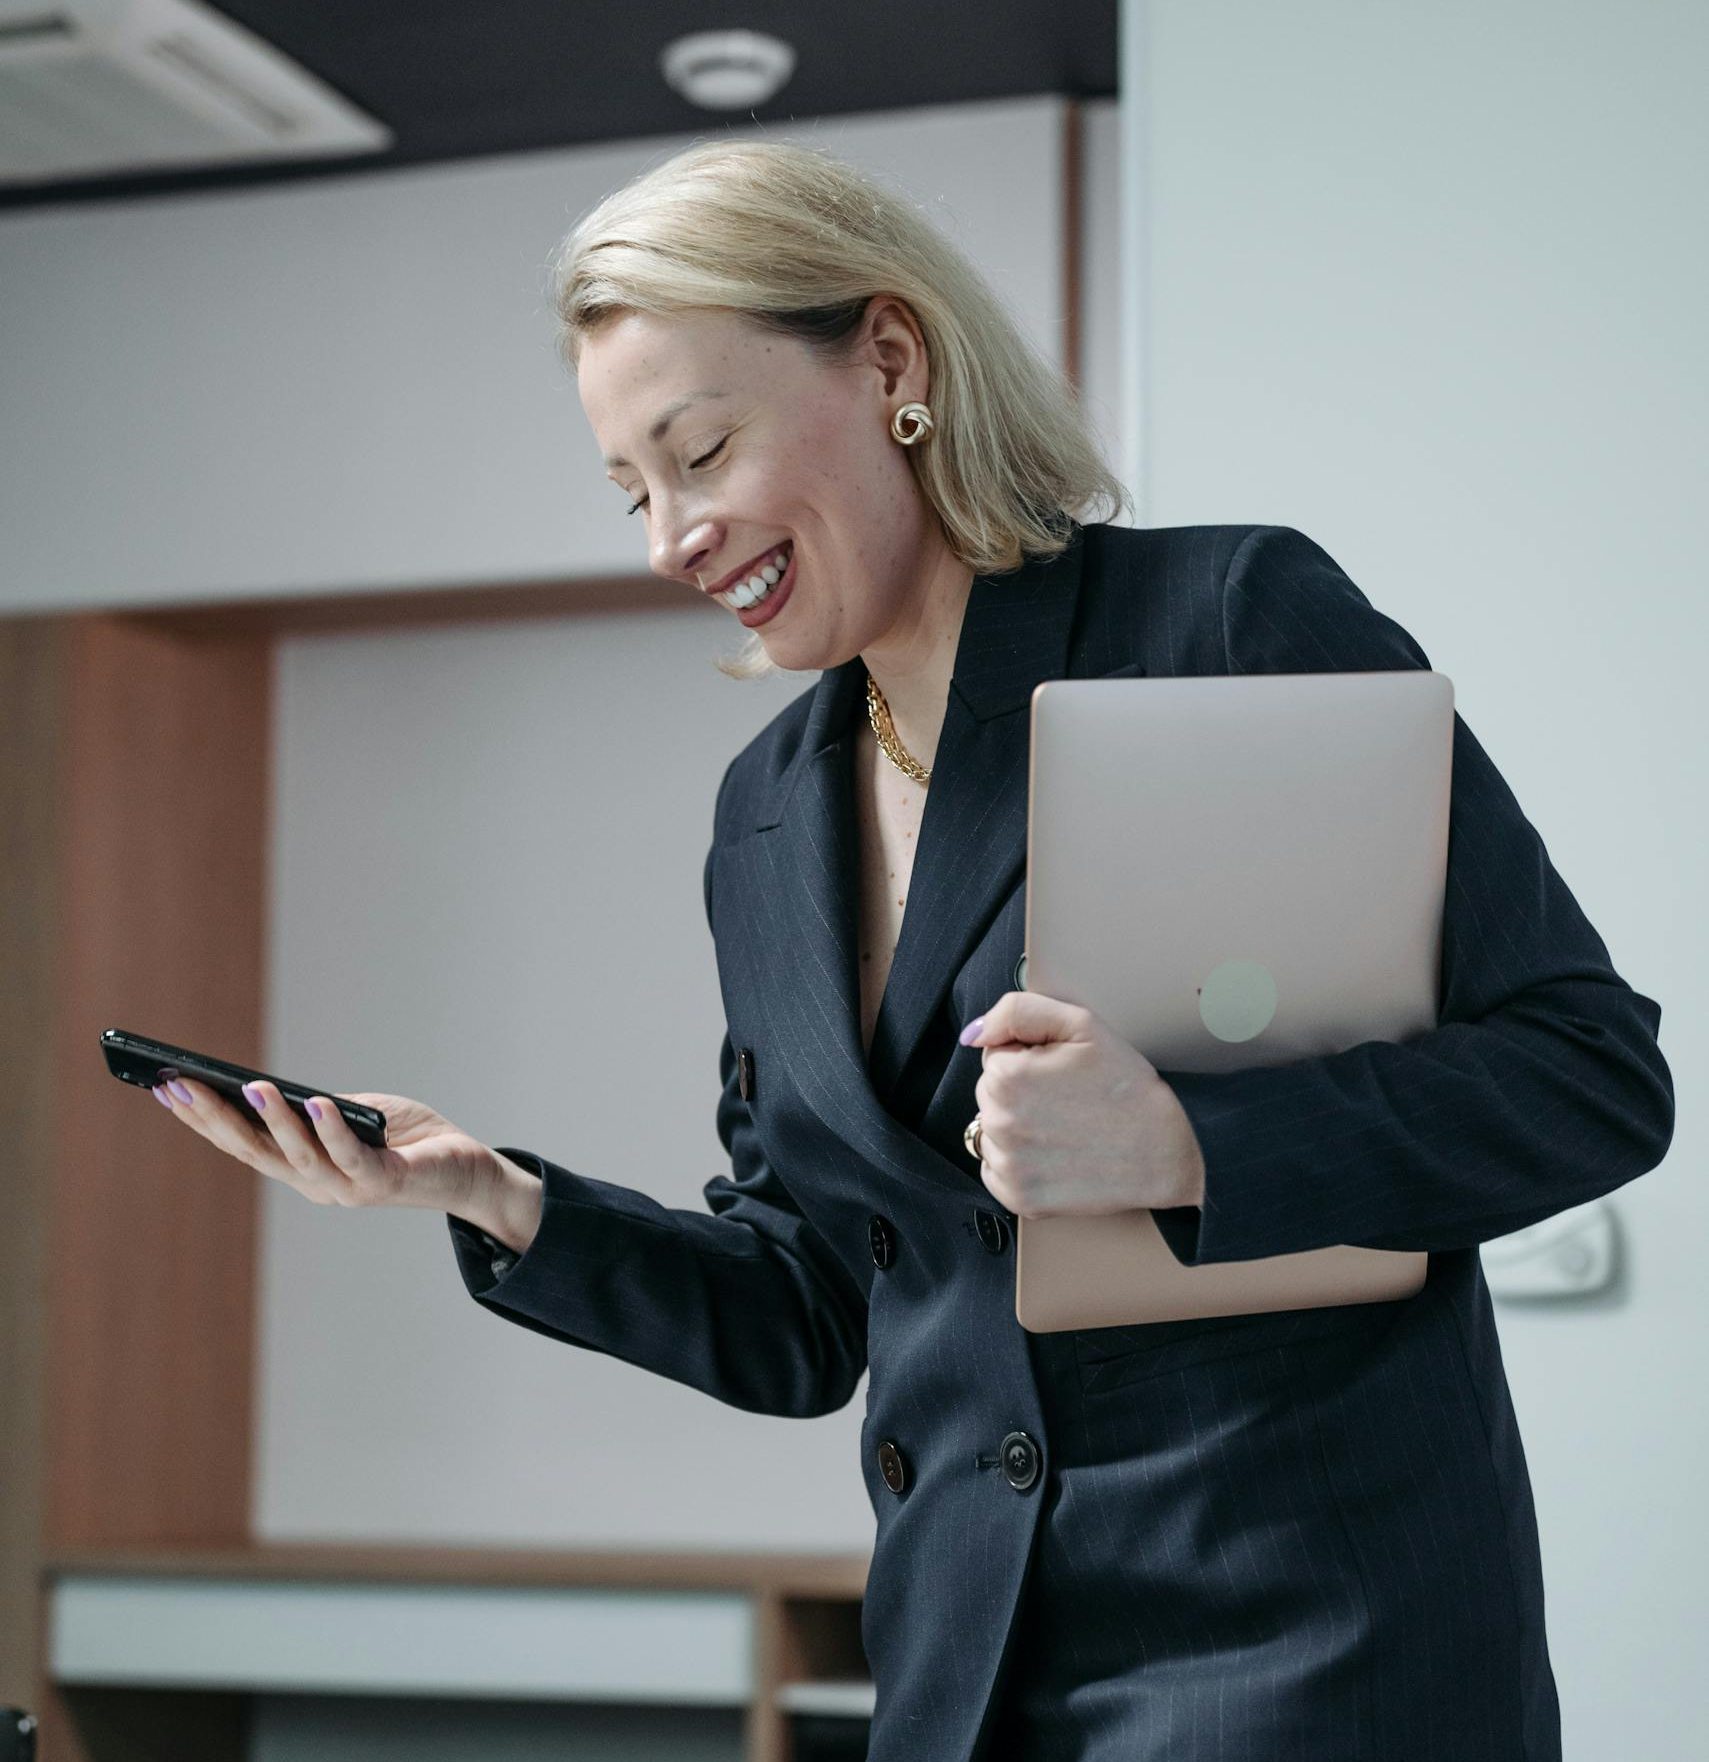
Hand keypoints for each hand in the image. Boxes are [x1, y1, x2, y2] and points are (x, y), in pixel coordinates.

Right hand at [154, 1077, 497, 1218]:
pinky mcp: (385, 1182)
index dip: (202, 1118)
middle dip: (215, 1119)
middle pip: (257, 1152)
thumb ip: (313, 1109)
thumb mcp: (350, 1115)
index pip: (242, 1143)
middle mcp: (317, 1184)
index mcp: (301, 1168)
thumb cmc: (404, 1138)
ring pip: (300, 1157)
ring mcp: (349, 1187)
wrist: (464, 1167)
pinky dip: (332, 1131)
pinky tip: (318, 1102)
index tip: (165, 1086)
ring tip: (251, 1086)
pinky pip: (353, 1157)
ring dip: (274, 1121)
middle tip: (178, 1085)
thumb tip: (266, 1090)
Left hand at [960, 991, 1205, 1218]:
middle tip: (1068, 1100)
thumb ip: (1018, 1012)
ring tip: (1065, 1128)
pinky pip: (997, 1170)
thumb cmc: (1126, 1086)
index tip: (1063, 1072)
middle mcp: (999, 1123)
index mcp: (1007, 1076)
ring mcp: (1008, 1165)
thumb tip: (973, 1034)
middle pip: (990, 1093)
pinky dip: (1019, 1163)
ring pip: (992, 1131)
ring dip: (1018, 1127)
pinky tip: (1055, 1155)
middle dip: (1022, 1091)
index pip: (996, 1056)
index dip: (1031, 1058)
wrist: (1166, 1152)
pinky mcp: (1019, 1198)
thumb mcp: (1081, 1025)